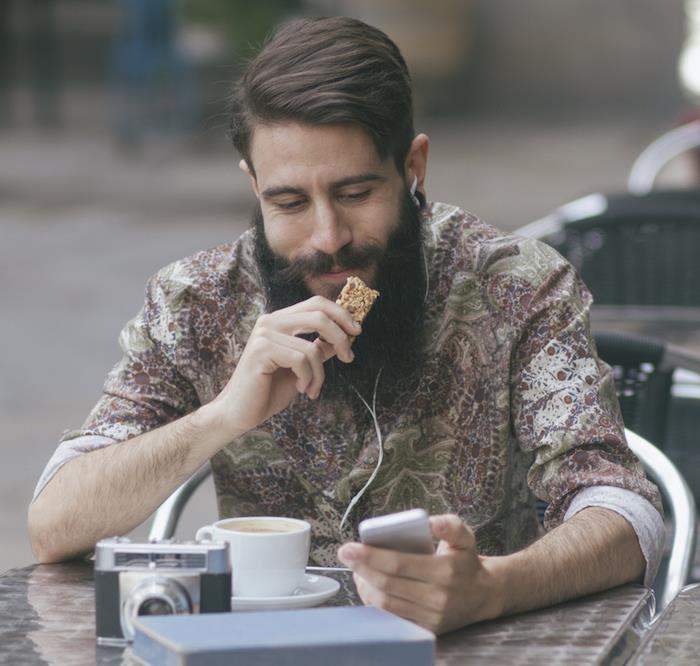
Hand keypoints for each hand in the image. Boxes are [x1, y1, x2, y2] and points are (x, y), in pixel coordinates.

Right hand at [209, 295, 360, 432]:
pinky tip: (302, 390)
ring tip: (312, 389)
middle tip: (348, 357)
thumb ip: (319, 348)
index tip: (356, 331)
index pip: (316, 303)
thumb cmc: (270, 389)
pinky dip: (308, 379)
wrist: (241, 412)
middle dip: (340, 337)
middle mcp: (270, 321)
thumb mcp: (303, 366)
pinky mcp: (261, 350)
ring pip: (311, 347)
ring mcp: (264, 334)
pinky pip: (301, 360)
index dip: (340, 314)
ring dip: (320, 374)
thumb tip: (345, 336)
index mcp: (279, 320)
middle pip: (318, 315)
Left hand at [337, 514, 502, 633]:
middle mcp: (438, 597)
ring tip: (356, 569)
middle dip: (361, 568)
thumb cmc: (466, 560)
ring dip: (365, 586)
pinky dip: (376, 602)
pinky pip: (394, 617)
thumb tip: (429, 522)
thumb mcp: (464, 535)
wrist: (484, 594)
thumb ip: (449, 525)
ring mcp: (431, 617)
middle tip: (345, 554)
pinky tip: (368, 587)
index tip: (350, 547)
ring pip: (387, 604)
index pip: (399, 564)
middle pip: (388, 584)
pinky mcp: (427, 629)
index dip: (371, 556)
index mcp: (445, 570)